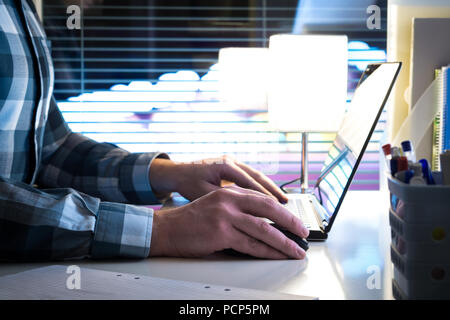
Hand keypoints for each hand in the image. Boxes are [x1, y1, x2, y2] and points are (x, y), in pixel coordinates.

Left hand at [149, 155, 287, 202]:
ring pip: (257, 176)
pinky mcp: (232, 168)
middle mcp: (232, 161)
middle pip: (258, 176)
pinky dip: (261, 188)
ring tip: (283, 201)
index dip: (263, 195)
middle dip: (273, 190)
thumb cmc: (188, 182)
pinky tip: (269, 198)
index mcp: (225, 165)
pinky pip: (251, 178)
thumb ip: (222, 200)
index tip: (275, 206)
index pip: (249, 181)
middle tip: (286, 203)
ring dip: (270, 188)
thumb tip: (241, 211)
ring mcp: (233, 162)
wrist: (178, 172)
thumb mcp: (203, 193)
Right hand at [149, 187, 308, 258]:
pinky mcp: (221, 232)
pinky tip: (276, 255)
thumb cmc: (192, 220)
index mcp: (230, 191)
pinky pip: (251, 244)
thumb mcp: (217, 204)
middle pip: (269, 210)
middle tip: (303, 233)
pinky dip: (267, 252)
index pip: (264, 199)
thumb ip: (239, 209)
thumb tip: (265, 223)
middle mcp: (230, 200)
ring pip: (264, 229)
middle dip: (290, 222)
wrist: (167, 228)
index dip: (283, 211)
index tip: (294, 221)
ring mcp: (226, 215)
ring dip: (284, 242)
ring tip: (295, 249)